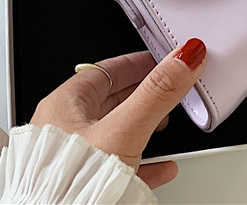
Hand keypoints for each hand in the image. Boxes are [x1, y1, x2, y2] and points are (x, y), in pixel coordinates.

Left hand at [30, 38, 206, 189]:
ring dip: (143, 126)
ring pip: (114, 133)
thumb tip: (184, 59)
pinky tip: (161, 167)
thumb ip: (156, 93)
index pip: (105, 72)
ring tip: (164, 124)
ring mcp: (70, 160)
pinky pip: (117, 167)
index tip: (159, 60)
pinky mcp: (80, 187)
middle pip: (110, 100)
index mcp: (64, 106)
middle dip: (142, 93)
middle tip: (166, 88)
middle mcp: (62, 130)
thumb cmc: (69, 186)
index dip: (136, 63)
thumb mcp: (124, 130)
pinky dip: (143, 163)